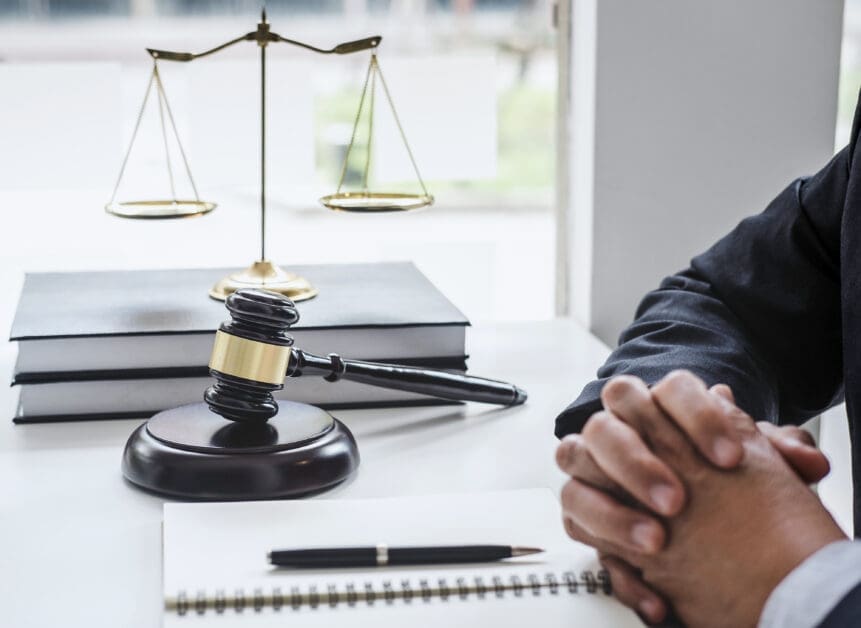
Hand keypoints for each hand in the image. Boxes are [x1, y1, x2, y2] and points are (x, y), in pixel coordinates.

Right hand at [555, 372, 830, 622]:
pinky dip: (611, 555)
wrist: (703, 521)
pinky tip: (650, 582)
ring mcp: (592, 467)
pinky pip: (575, 523)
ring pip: (572, 461)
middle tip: (676, 500)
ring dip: (610, 506)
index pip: (668, 389)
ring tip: (655, 540)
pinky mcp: (582, 511)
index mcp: (661, 405)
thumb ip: (778, 455)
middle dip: (637, 461)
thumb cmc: (722, 480)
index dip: (697, 418)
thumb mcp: (757, 466)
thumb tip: (803, 458)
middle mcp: (618, 429)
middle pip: (605, 423)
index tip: (729, 458)